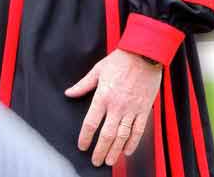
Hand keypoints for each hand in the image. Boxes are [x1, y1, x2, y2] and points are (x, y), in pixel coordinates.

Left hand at [65, 49, 161, 167]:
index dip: (85, 137)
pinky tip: (128, 150)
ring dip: (115, 151)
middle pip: (107, 135)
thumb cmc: (121, 59)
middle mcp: (117, 105)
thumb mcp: (98, 69)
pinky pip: (138, 130)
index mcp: (103, 96)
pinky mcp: (144, 109)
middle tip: (96, 161)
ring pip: (122, 136)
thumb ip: (83, 84)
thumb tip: (69, 93)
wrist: (144, 53)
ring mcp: (132, 108)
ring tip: (110, 161)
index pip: (91, 123)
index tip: (82, 146)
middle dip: (100, 151)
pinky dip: (133, 142)